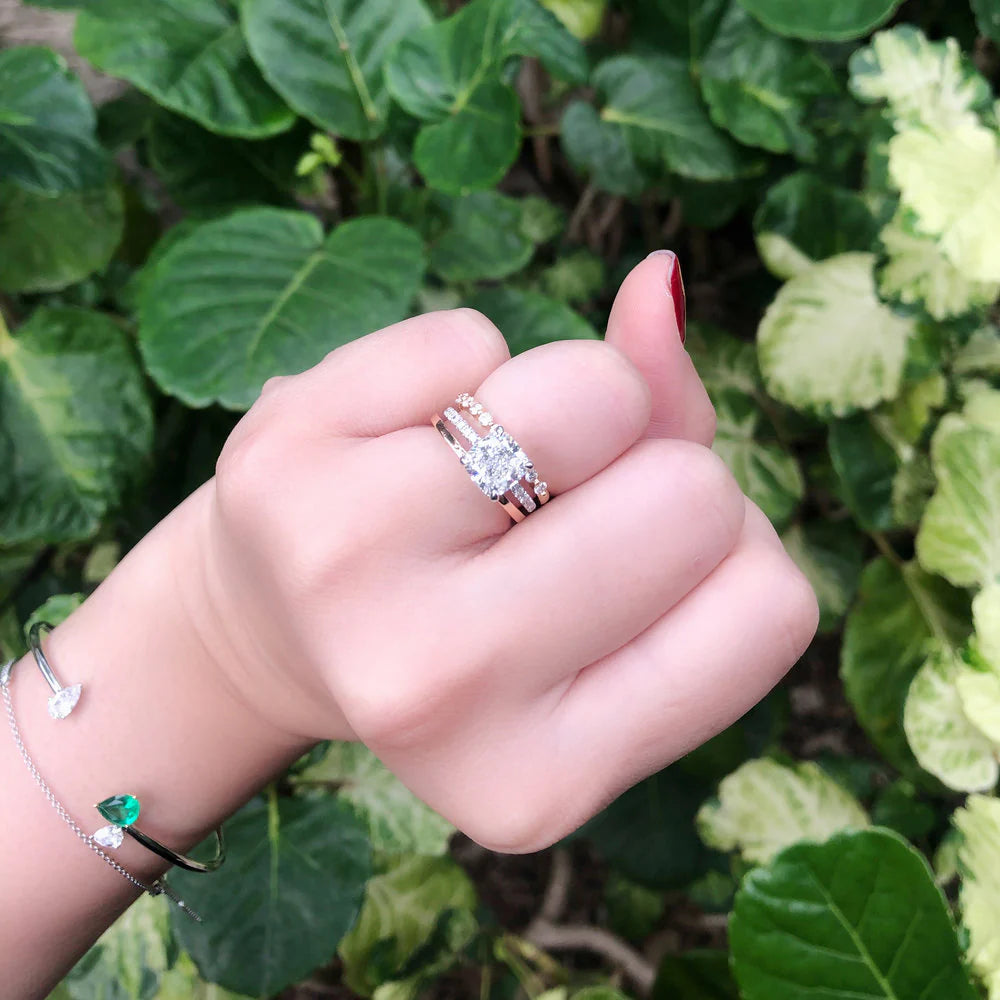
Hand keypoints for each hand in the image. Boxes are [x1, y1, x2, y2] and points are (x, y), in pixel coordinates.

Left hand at [192, 254, 818, 852]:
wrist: (269, 623)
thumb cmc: (464, 611)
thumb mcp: (590, 596)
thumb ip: (674, 448)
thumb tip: (659, 278)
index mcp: (546, 779)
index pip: (773, 606)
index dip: (725, 553)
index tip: (636, 574)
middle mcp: (440, 692)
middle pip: (694, 496)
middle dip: (644, 475)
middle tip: (544, 520)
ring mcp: (348, 577)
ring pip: (594, 392)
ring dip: (569, 401)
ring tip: (485, 470)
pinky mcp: (283, 463)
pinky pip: (470, 336)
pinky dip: (464, 366)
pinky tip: (402, 440)